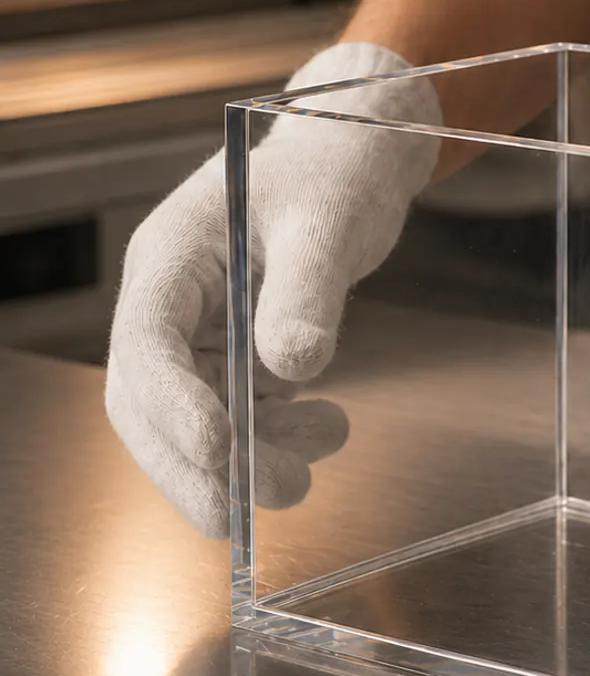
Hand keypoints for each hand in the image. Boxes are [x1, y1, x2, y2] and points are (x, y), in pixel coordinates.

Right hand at [106, 43, 440, 536]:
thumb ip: (308, 289)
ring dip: (242, 461)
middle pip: (150, 402)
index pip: (147, 343)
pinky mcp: (233, 350)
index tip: (222, 451)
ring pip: (194, 420)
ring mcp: (198, 329)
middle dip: (193, 465)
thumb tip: (293, 363)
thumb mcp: (328, 222)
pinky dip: (274, 437)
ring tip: (307, 474)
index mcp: (171, 256)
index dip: (174, 406)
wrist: (356, 160)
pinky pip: (238, 413)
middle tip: (244, 516)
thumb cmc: (335, 172)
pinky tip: (327, 431)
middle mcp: (171, 299)